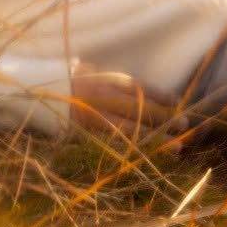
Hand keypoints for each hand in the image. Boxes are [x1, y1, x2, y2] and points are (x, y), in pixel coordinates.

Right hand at [70, 59, 188, 145]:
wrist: (41, 93)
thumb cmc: (68, 80)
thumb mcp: (90, 70)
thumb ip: (112, 79)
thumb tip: (136, 88)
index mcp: (107, 80)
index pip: (140, 87)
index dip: (160, 95)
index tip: (177, 101)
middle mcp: (106, 98)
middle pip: (141, 109)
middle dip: (165, 118)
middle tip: (185, 125)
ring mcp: (98, 117)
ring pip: (133, 130)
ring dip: (157, 140)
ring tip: (177, 148)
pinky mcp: (91, 134)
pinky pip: (118, 144)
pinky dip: (136, 150)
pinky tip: (149, 156)